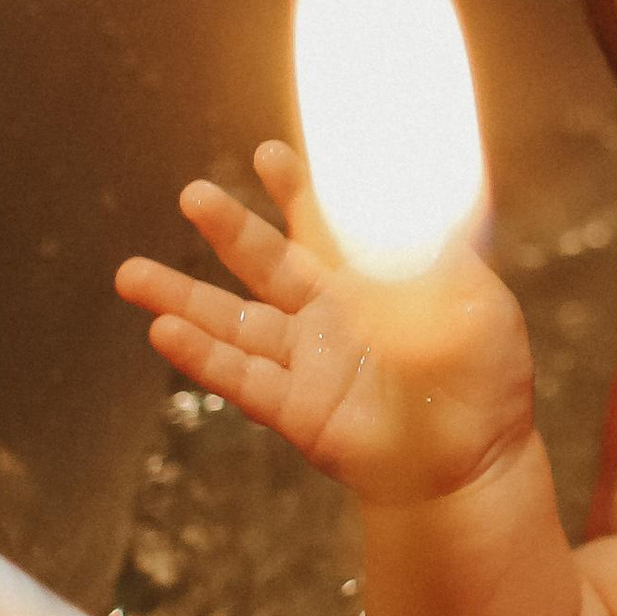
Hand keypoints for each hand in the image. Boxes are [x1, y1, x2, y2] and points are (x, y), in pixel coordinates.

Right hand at [115, 141, 535, 508]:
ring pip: (233, 323)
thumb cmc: (484, 377)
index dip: (297, 191)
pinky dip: (202, 359)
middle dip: (228, 228)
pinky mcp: (296, 409)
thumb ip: (439, 257)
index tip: (269, 156)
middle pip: (265, 262)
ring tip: (132, 274)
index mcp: (368, 279)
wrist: (477, 458)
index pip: (324, 224)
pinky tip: (163, 334)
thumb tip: (408, 207)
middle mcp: (325, 315)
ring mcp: (305, 362)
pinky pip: (242, 380)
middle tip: (192, 196)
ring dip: (183, 298)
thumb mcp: (476, 302)